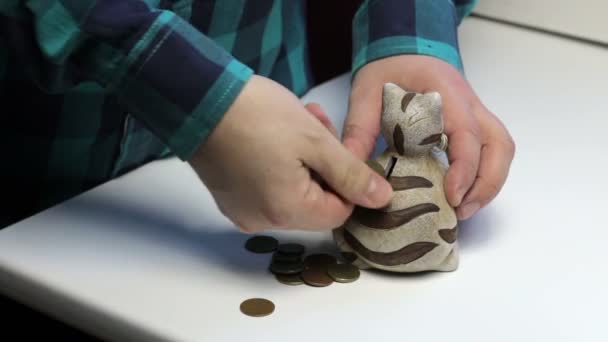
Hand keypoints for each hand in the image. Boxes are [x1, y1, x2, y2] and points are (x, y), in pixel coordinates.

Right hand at [188, 75, 392, 231]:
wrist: (198, 98)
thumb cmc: (257, 115)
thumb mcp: (315, 140)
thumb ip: (352, 174)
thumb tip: (382, 199)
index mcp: (287, 211)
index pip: (340, 211)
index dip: (347, 179)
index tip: (337, 146)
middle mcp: (263, 221)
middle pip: (315, 203)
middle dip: (324, 165)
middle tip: (318, 126)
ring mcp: (243, 211)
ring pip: (293, 194)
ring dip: (304, 162)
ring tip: (296, 124)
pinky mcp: (230, 197)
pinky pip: (268, 189)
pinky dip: (280, 167)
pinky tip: (276, 136)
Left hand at [344, 55, 514, 219]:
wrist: (402, 47)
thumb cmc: (388, 68)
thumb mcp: (365, 94)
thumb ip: (359, 129)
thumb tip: (351, 169)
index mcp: (445, 92)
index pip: (467, 133)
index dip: (464, 169)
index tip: (451, 196)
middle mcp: (469, 103)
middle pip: (499, 146)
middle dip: (484, 184)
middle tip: (459, 211)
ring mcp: (475, 113)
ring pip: (501, 149)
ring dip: (489, 183)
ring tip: (463, 209)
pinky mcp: (472, 124)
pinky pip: (491, 150)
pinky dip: (484, 175)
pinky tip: (463, 194)